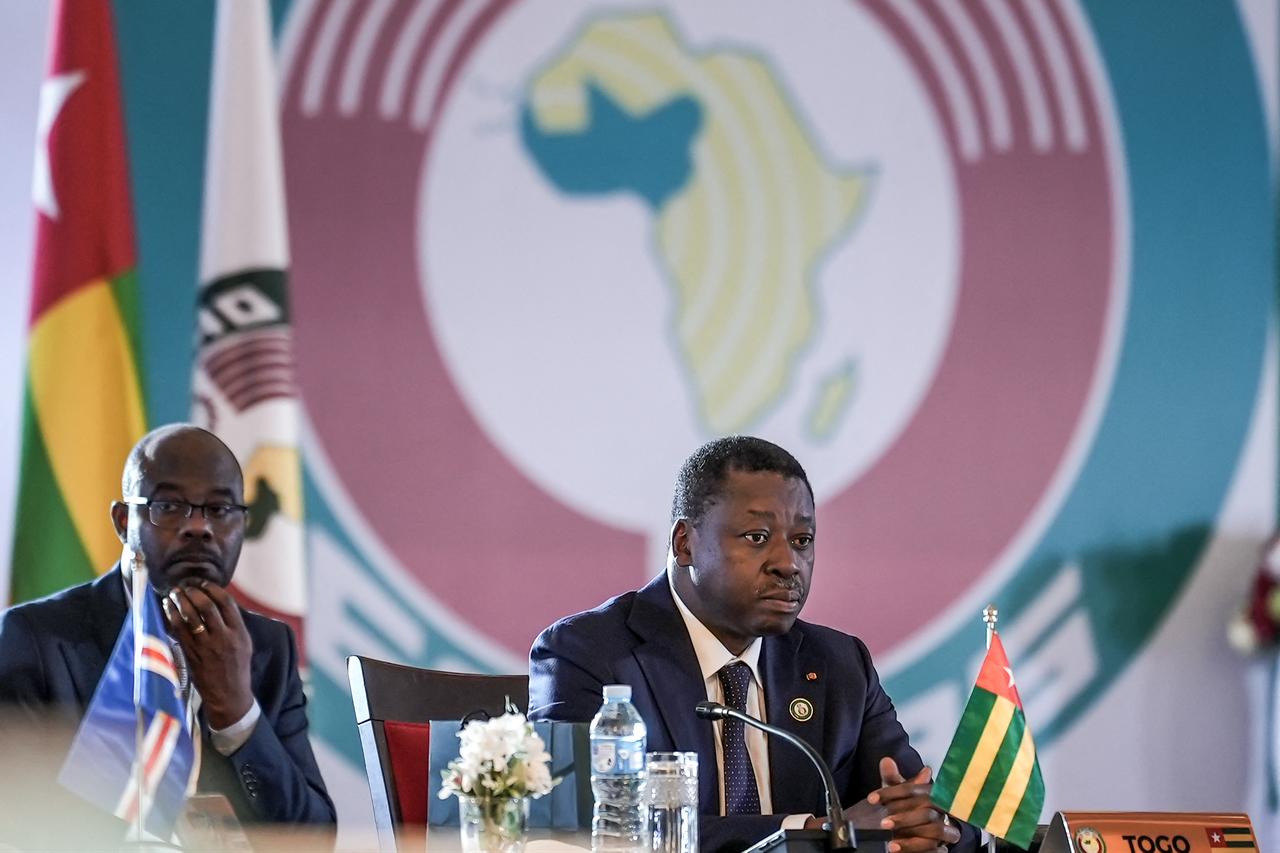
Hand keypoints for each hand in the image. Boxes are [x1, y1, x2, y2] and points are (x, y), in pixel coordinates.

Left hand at [163, 580, 253, 728]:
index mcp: (239, 632)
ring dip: (180, 601)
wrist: (229, 695)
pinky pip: (179, 630)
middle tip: (186, 586)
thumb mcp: (245, 643)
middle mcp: (223, 637)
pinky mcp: (191, 654)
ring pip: (191, 616)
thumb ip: (234, 624)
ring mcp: (206, 646)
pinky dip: (172, 616)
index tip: (203, 584)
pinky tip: (168, 608)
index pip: (226, 602)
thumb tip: (219, 603)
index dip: (212, 588)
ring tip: (175, 593)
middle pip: (207, 606)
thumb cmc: (237, 668)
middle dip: (194, 592)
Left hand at [867, 757, 960, 852]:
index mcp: (930, 794)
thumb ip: (891, 780)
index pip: (914, 789)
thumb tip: (886, 761)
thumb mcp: (896, 795)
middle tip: (883, 822)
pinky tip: (901, 850)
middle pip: (927, 810)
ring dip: (912, 837)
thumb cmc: (905, 809)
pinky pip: (938, 851)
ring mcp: (944, 830)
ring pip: (936, 830)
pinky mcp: (942, 848)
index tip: (872, 799)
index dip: (892, 793)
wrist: (912, 832)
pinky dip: (919, 850)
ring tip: (891, 843)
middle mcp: (941, 811)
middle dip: (904, 817)